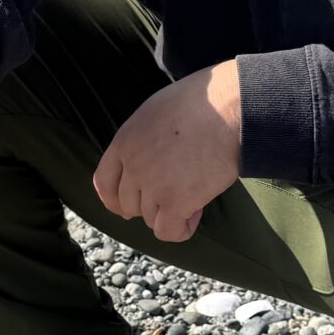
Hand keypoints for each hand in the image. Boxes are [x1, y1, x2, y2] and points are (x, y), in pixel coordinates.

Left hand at [92, 60, 242, 242]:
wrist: (229, 108)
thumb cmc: (202, 102)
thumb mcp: (156, 112)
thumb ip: (142, 140)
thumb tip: (146, 161)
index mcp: (124, 141)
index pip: (104, 183)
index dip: (115, 200)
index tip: (126, 207)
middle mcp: (133, 165)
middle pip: (128, 205)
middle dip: (148, 206)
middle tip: (175, 195)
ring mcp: (152, 185)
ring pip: (150, 218)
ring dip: (171, 213)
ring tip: (195, 194)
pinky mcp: (176, 201)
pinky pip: (169, 232)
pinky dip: (182, 230)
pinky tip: (196, 214)